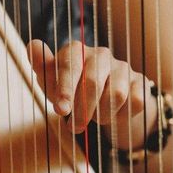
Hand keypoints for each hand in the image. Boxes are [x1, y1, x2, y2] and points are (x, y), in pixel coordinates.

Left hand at [27, 39, 155, 135]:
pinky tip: (113, 115)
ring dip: (102, 115)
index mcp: (76, 50)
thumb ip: (42, 67)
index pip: (70, 66)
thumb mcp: (52, 82)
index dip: (65, 90)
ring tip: (94, 118)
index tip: (60, 111)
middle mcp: (101, 54)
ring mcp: (122, 67)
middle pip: (93, 82)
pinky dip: (122, 115)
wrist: (104, 99)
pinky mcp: (139, 81)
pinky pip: (135, 102)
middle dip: (82, 110)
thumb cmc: (71, 89)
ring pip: (116, 95)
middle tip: (75, 127)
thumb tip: (33, 45)